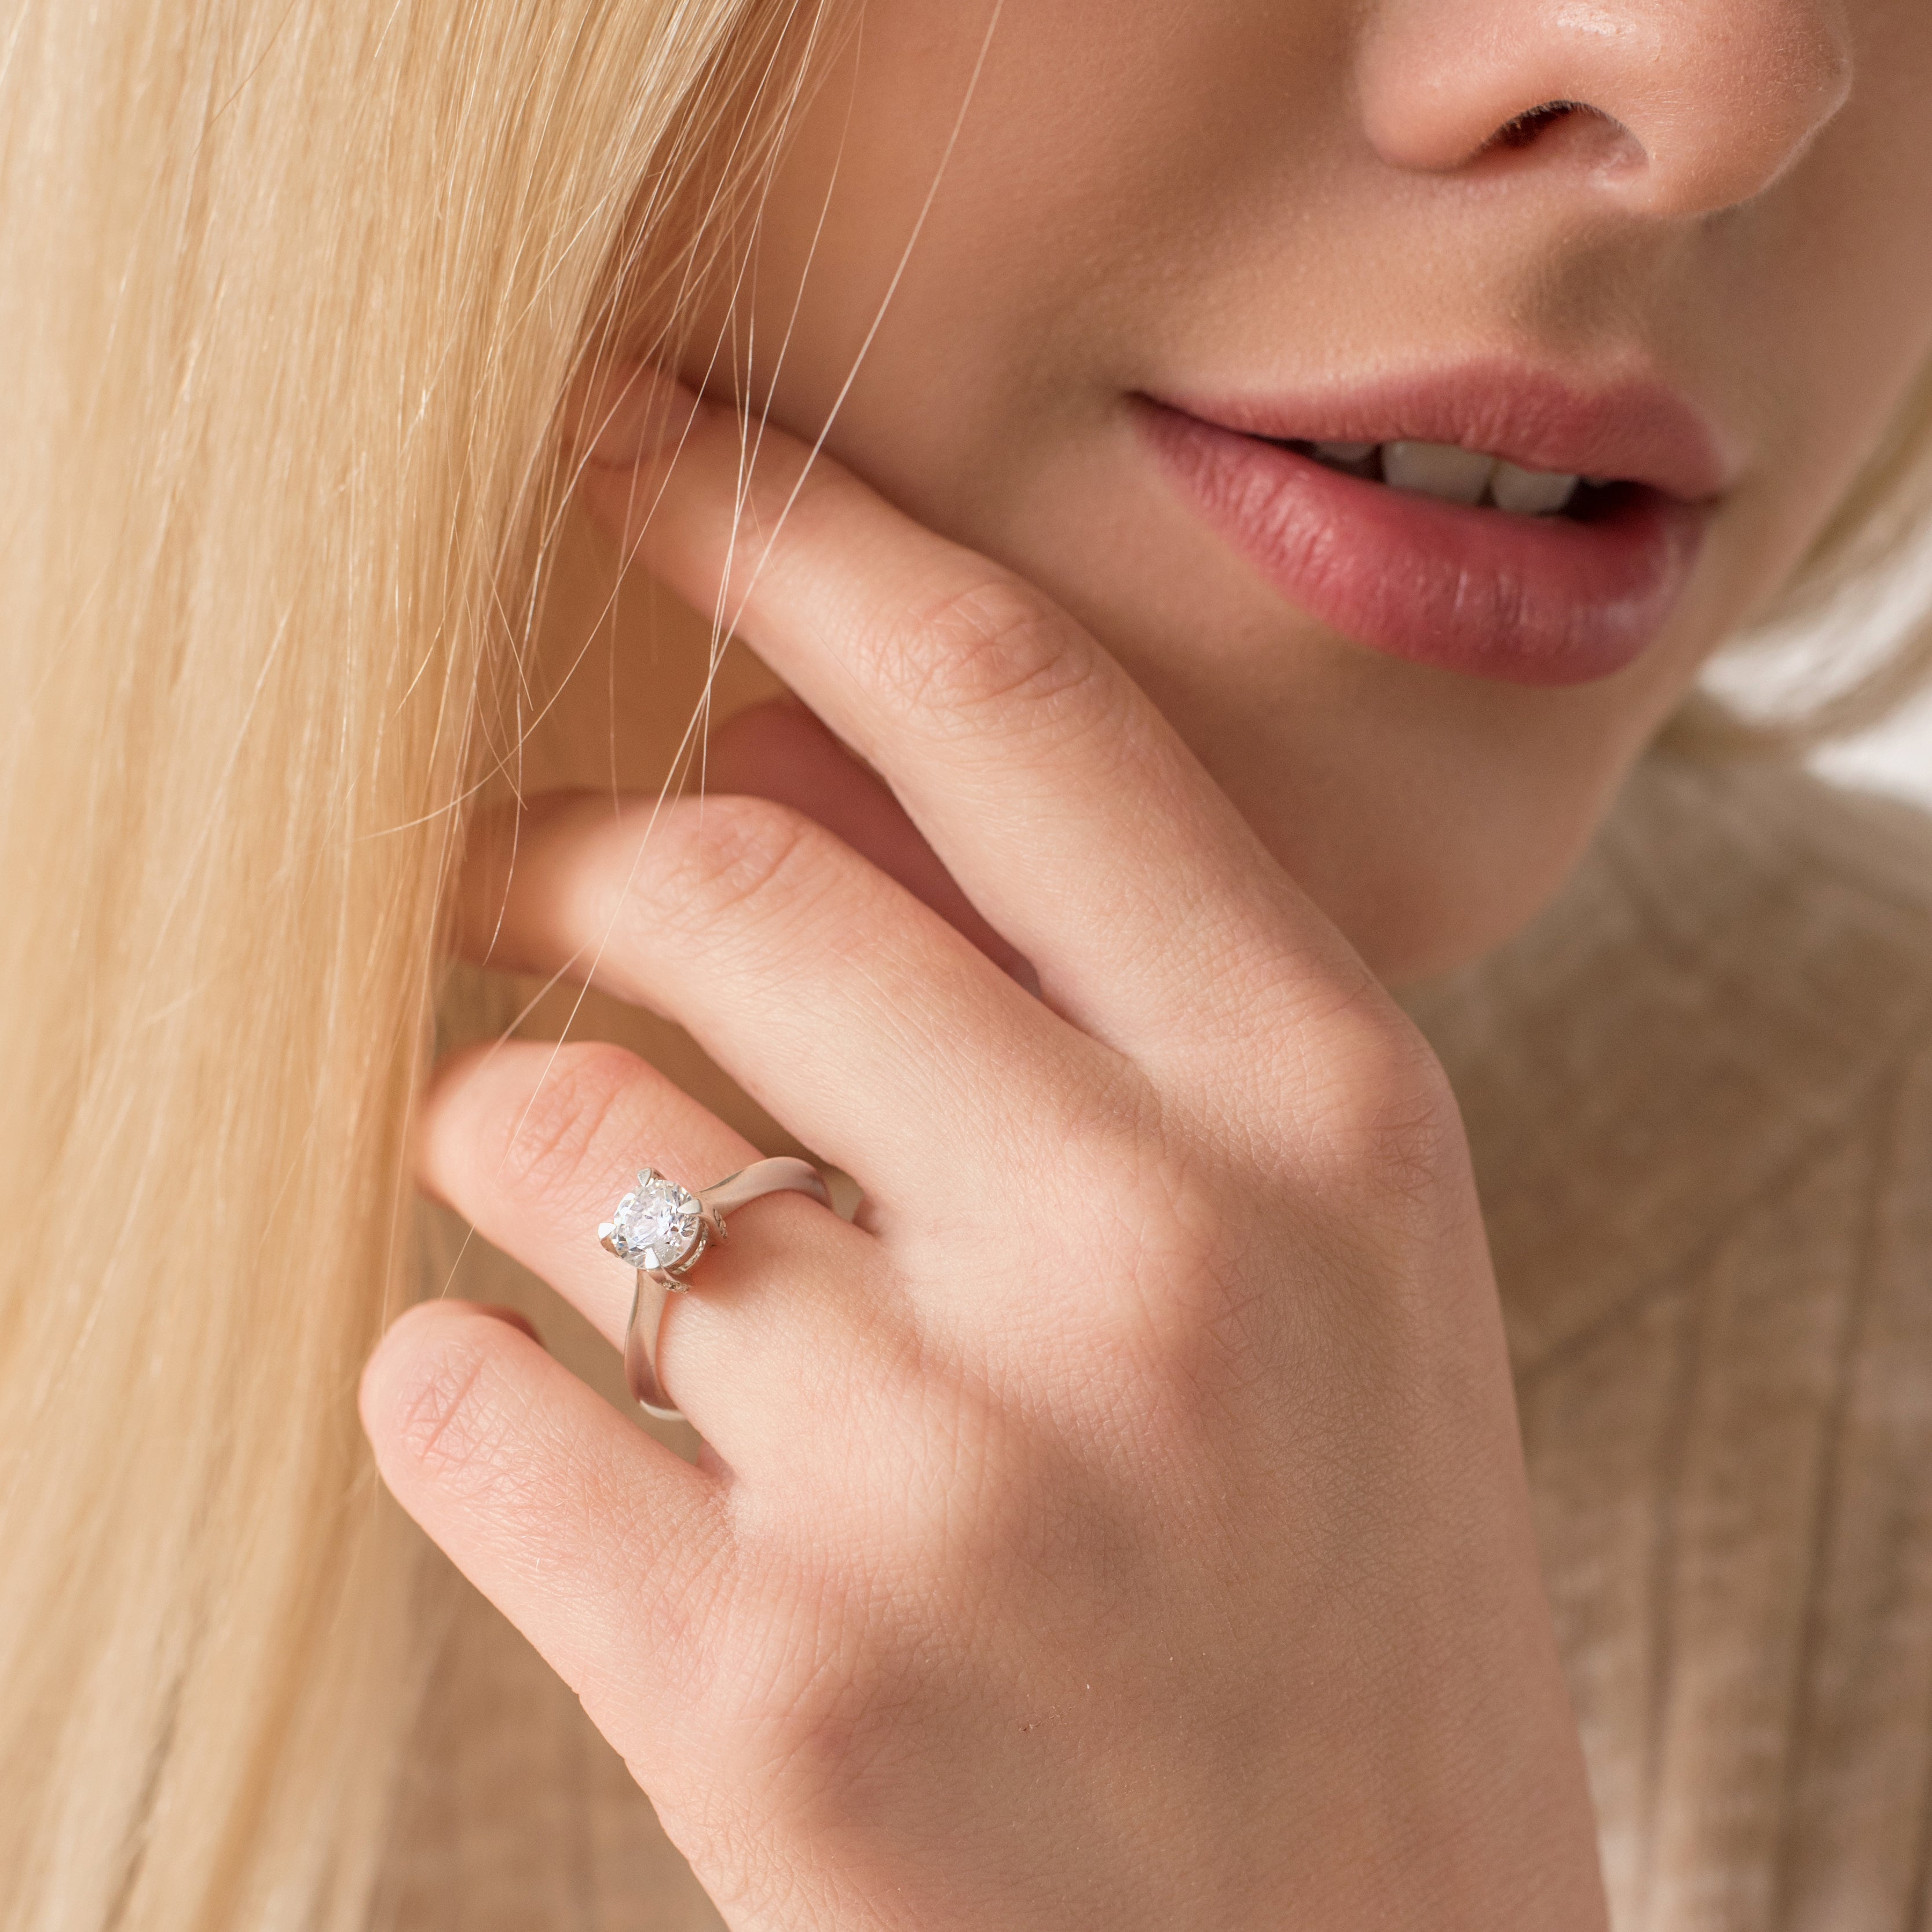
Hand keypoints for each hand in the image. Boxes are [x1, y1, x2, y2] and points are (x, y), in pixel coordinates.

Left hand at [361, 375, 1607, 1930]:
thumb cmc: (1328, 1595)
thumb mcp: (1315, 1260)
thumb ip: (1092, 1010)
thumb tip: (794, 784)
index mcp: (1321, 1111)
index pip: (1009, 710)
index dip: (791, 529)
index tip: (635, 443)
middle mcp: (1152, 1256)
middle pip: (717, 875)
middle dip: (546, 839)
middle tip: (491, 859)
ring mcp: (955, 1478)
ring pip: (548, 1134)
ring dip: (494, 1125)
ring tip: (545, 1188)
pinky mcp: (767, 1690)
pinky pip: (456, 1398)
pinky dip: (450, 1378)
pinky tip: (541, 1425)